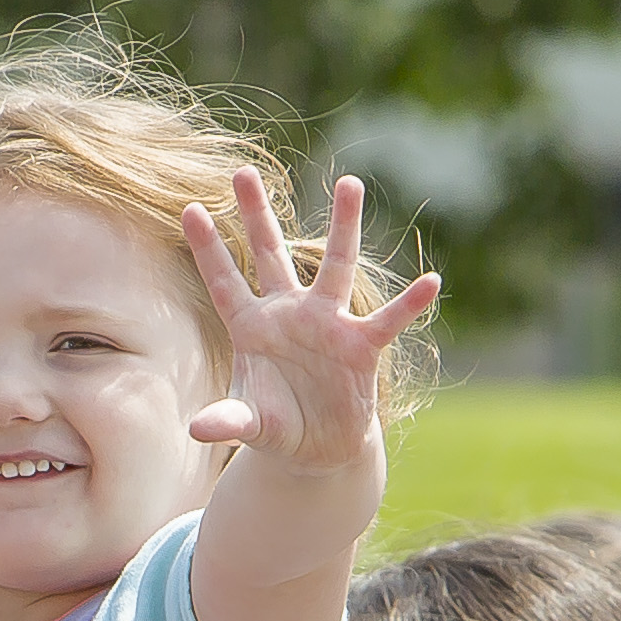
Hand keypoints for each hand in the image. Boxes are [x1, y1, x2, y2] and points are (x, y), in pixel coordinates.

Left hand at [181, 171, 438, 481]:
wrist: (317, 448)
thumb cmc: (277, 425)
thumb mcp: (250, 425)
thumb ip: (228, 421)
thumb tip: (198, 429)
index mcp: (252, 327)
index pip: (225, 281)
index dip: (209, 248)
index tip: (190, 208)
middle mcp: (289, 314)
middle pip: (270, 254)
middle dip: (257, 214)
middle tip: (243, 171)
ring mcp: (327, 324)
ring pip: (336, 266)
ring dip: (343, 226)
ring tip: (350, 183)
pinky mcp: (361, 346)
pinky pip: (389, 320)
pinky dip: (410, 304)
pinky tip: (431, 282)